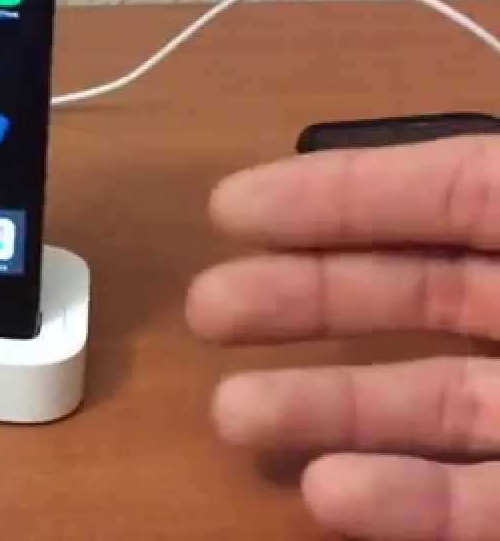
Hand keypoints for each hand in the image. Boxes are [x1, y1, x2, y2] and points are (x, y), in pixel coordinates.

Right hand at [187, 137, 499, 539]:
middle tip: (206, 310)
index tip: (230, 209)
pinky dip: (408, 501)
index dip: (341, 195)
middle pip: (422, 291)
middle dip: (306, 296)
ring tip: (232, 414)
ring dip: (328, 407)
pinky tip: (328, 492)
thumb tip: (470, 172)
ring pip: (437, 400)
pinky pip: (484, 505)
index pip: (455, 190)